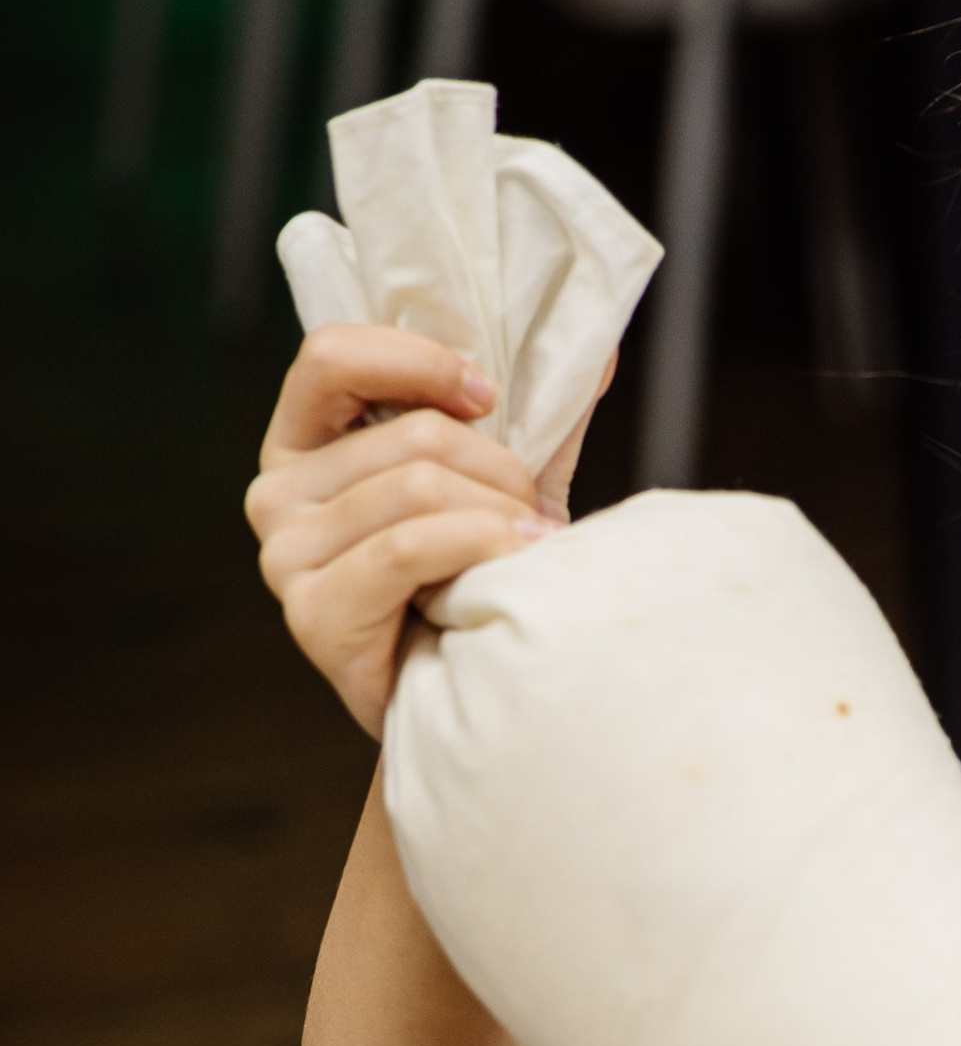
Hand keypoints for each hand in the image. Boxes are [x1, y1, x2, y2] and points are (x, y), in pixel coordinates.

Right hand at [245, 329, 612, 736]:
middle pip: (409, 434)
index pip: (329, 356)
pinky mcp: (312, 612)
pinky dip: (476, 549)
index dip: (417, 362)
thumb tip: (599, 352)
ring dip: (499, 516)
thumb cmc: (473, 580)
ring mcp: (284, 555)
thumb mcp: (498, 486)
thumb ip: (534, 421)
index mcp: (304, 442)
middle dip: (499, 469)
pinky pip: (408, 549)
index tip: (489, 397)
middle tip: (533, 514)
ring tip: (529, 548)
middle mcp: (276, 492)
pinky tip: (515, 566)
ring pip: (417, 489)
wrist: (467, 693)